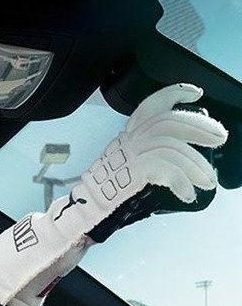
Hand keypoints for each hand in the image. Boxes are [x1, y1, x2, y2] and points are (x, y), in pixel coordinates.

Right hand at [62, 82, 227, 241]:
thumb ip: (151, 157)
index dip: (173, 94)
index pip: (150, 106)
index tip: (194, 93)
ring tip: (207, 180)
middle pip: (168, 122)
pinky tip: (187, 193)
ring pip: (172, 147)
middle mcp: (127, 142)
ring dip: (196, 164)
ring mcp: (128, 156)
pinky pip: (167, 169)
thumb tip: (184, 162)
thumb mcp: (129, 168)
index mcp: (127, 138)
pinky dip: (182, 182)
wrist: (86, 212)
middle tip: (219, 137)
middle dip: (199, 127)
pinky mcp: (132, 172)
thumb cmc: (109, 196)